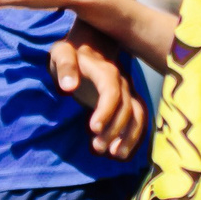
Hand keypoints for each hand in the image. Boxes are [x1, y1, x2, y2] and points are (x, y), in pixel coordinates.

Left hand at [52, 27, 146, 160]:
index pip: (112, 91)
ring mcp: (128, 91)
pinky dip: (133, 135)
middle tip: (97, 147)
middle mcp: (122, 82)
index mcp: (105, 71)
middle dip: (114, 129)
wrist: (90, 44)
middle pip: (126, 107)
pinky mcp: (128, 101)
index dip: (106, 110)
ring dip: (129, 136)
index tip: (93, 128)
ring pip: (137, 114)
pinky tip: (121, 151)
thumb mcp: (62, 53)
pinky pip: (138, 118)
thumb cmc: (71, 52)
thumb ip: (65, 66)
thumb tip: (68, 86)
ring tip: (115, 155)